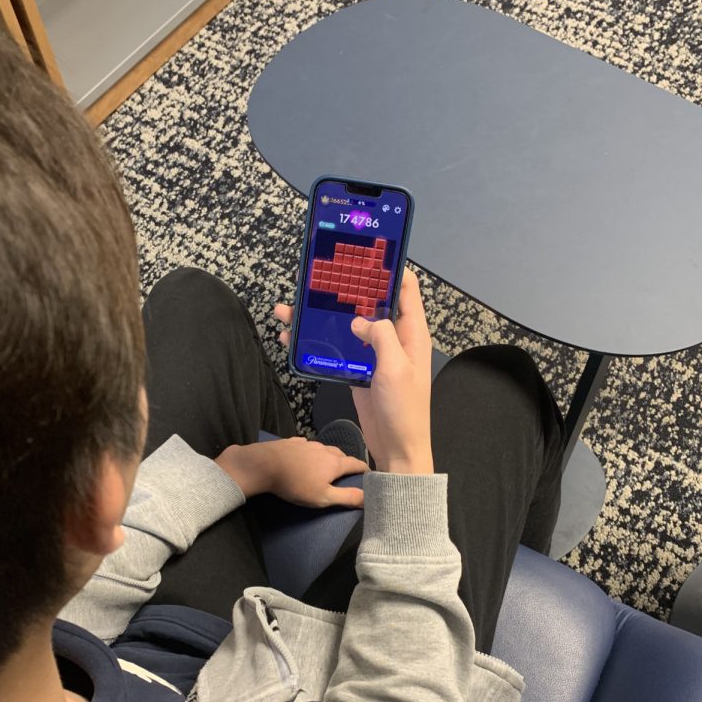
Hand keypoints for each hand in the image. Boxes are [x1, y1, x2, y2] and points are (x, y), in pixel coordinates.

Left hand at [215, 438, 366, 506]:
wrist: (264, 465)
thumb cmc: (296, 485)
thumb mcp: (323, 497)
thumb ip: (346, 497)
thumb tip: (368, 497)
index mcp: (334, 463)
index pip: (356, 463)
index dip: (364, 469)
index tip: (369, 474)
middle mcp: (324, 449)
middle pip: (340, 454)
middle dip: (346, 462)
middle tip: (346, 473)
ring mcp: (307, 443)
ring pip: (323, 448)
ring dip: (328, 456)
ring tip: (326, 465)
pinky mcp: (291, 442)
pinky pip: (306, 445)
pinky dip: (310, 451)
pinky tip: (305, 455)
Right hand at [274, 269, 433, 474]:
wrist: (397, 449)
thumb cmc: (404, 410)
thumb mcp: (395, 369)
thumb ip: (380, 336)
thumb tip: (359, 320)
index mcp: (411, 333)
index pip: (406, 289)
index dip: (389, 268)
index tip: (366, 253)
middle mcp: (394, 338)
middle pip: (369, 302)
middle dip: (345, 287)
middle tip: (319, 274)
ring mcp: (373, 353)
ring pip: (346, 324)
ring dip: (321, 316)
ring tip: (290, 307)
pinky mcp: (357, 368)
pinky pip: (336, 348)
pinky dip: (315, 341)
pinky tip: (292, 337)